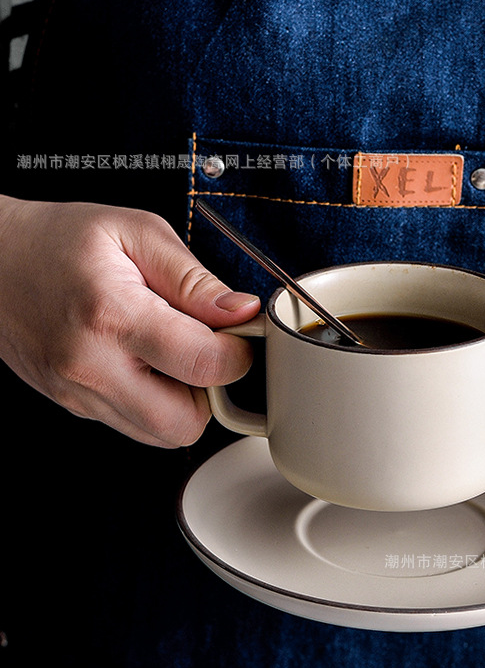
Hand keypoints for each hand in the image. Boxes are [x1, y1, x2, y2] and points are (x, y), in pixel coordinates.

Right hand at [0, 196, 259, 446]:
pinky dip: (156, 403)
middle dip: (212, 392)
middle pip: (186, 422)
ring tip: (172, 354)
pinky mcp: (75, 405)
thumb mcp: (136, 233)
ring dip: (185, 401)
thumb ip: (194, 279)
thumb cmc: (58, 240)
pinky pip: (136, 425)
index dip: (238, 354)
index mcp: (113, 316)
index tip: (238, 335)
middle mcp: (92, 366)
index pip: (203, 365)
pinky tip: (146, 364)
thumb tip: (242, 312)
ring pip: (163, 434)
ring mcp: (79, 394)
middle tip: (205, 350)